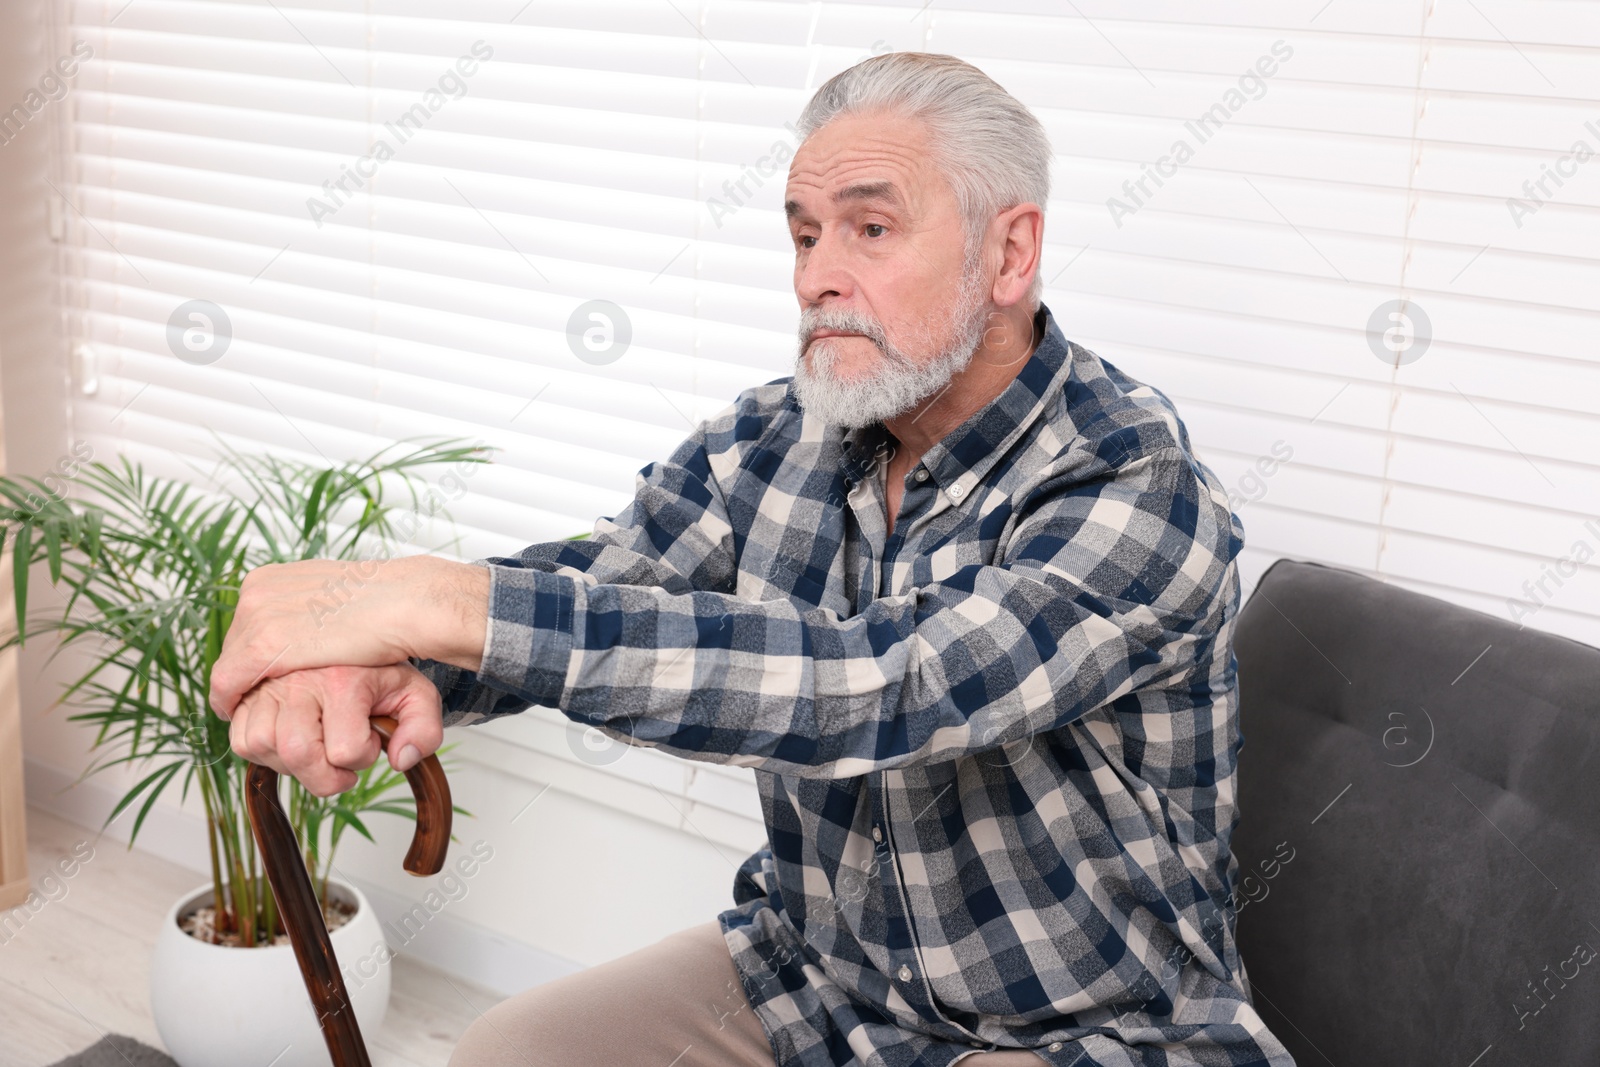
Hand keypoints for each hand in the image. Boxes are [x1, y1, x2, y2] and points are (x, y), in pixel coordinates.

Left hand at [208, 555, 488, 720]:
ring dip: (243, 689)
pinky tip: (241, 714)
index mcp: (272, 577)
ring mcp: (257, 616)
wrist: (405, 603)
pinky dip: (230, 701)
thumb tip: (305, 624)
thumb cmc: (387, 603)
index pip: (246, 623)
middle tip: (268, 696)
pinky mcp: (263, 646)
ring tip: (257, 710)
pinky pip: (228, 684)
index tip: (264, 675)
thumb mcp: (336, 598)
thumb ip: (312, 610)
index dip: (254, 654)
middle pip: (235, 644)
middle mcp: (257, 592)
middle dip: (250, 672)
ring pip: (229, 665)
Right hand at [227, 663, 444, 796]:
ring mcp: (269, 684)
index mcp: (345, 679)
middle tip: (339, 762)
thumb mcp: (416, 695)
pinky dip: (262, 750)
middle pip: (296, 752)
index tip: (371, 742)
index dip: (363, 758)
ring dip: (289, 762)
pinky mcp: (247, 692)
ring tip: (314, 746)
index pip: (345, 749)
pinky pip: (240, 739)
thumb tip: (400, 760)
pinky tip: (290, 739)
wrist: (353, 635)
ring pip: (260, 746)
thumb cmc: (380, 673)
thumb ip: (423, 730)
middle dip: (322, 774)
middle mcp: (301, 678)